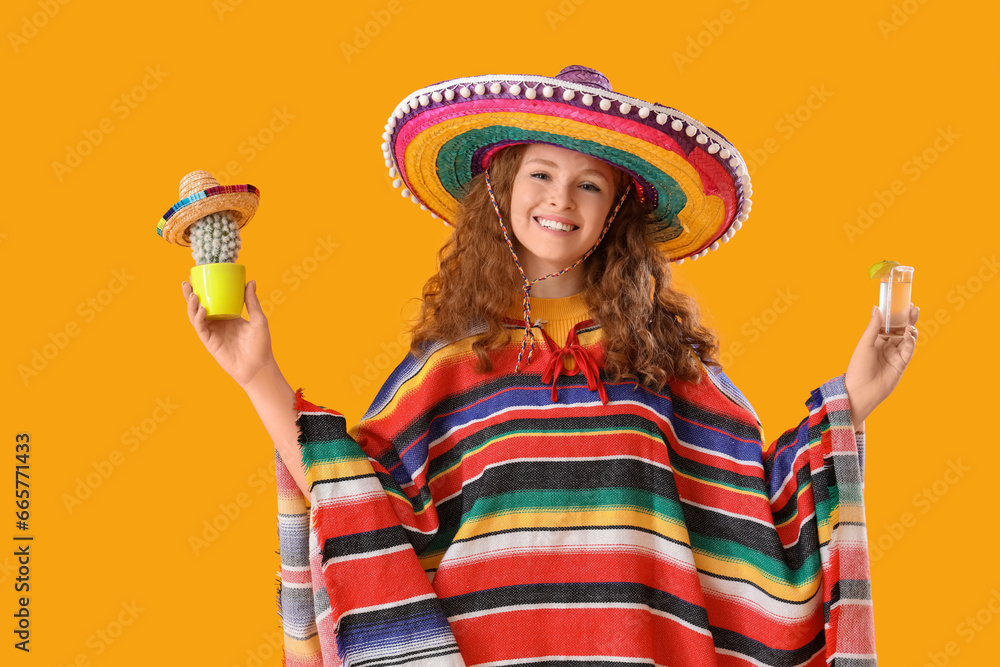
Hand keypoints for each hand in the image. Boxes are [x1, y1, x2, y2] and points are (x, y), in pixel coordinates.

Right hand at [181, 280, 275, 388]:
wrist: (259, 366)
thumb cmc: (261, 345)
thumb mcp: (258, 319)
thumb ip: (252, 302)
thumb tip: (251, 281)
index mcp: (227, 316)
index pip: (211, 300)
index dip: (203, 290)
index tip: (198, 276)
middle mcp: (217, 323)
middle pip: (198, 306)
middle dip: (190, 295)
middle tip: (186, 282)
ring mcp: (212, 333)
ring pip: (195, 317)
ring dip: (191, 305)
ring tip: (192, 294)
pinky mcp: (210, 342)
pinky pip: (201, 328)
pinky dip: (198, 318)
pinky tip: (201, 309)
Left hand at [845, 302, 919, 424]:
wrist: (861, 391)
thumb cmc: (858, 367)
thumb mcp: (865, 344)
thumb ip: (873, 326)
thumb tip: (877, 307)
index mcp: (875, 340)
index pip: (888, 324)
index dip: (895, 314)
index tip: (901, 302)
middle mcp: (886, 346)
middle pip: (900, 329)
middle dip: (907, 319)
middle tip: (913, 307)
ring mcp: (895, 355)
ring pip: (907, 339)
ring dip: (911, 329)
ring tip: (911, 323)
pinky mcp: (901, 364)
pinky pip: (908, 350)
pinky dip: (910, 341)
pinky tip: (910, 334)